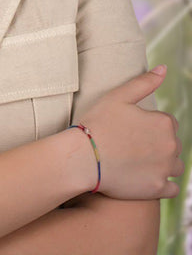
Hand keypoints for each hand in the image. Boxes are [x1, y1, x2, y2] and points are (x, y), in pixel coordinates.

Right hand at [76, 65, 183, 199]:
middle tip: (129, 144)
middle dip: (157, 143)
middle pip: (172, 144)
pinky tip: (143, 176)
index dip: (147, 124)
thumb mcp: (118, 96)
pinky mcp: (159, 189)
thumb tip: (164, 68)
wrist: (83, 157)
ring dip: (162, 163)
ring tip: (137, 160)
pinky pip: (171, 187)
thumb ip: (144, 82)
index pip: (166, 122)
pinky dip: (162, 183)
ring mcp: (166, 169)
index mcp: (164, 122)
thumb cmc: (98, 123)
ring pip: (174, 166)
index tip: (129, 128)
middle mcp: (171, 146)